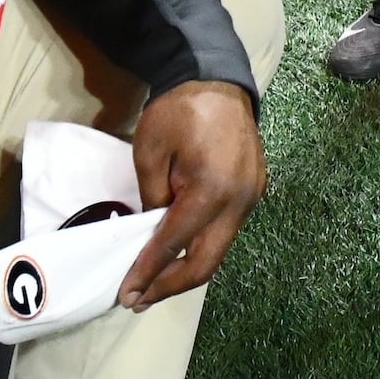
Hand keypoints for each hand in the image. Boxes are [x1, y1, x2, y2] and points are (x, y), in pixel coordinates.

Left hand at [116, 80, 264, 307]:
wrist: (216, 78)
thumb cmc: (178, 110)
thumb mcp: (149, 153)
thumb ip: (151, 199)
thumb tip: (153, 231)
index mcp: (211, 189)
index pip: (174, 243)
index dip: (148, 272)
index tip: (126, 295)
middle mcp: (239, 201)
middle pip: (206, 262)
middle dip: (170, 285)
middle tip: (138, 300)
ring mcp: (251, 198)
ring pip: (218, 250)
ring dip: (186, 270)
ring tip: (154, 283)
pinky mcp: (253, 192)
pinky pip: (225, 231)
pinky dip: (200, 247)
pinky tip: (178, 253)